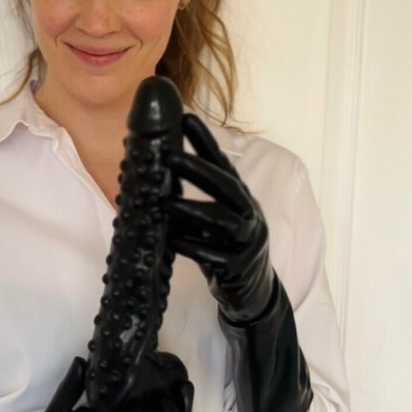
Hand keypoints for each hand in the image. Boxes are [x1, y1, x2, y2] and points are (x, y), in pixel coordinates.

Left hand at [164, 111, 275, 326]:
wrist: (253, 292)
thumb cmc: (227, 250)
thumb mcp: (217, 220)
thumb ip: (199, 199)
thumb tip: (159, 174)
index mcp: (242, 199)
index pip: (224, 165)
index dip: (206, 142)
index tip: (185, 118)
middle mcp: (249, 215)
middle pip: (227, 187)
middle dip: (199, 169)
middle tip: (170, 156)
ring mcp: (247, 242)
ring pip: (222, 221)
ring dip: (192, 210)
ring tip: (164, 203)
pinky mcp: (238, 268)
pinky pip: (213, 256)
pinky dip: (192, 247)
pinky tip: (171, 240)